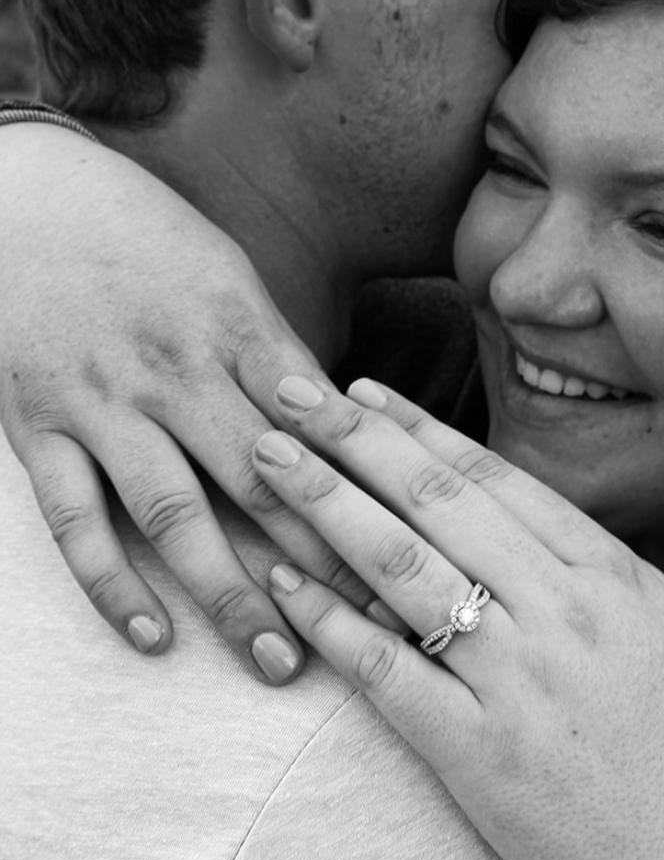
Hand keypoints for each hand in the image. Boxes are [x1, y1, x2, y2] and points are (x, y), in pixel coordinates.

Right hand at [0, 128, 372, 680]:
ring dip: (231, 595)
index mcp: (238, 327)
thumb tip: (349, 429)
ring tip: (281, 661)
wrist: (22, 198)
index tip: (426, 557)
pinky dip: (111, 584)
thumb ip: (283, 356)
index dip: (378, 497)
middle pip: (266, 481)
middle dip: (328, 563)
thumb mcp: (230, 275)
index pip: (324, 428)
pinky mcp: (38, 428)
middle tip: (384, 633)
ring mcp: (102, 401)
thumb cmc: (146, 240)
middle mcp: (175, 368)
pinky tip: (154, 638)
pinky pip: (75, 520)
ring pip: (175, 515)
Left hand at [255, 374, 663, 859]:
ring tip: (268, 462)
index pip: (495, 478)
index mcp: (611, 574)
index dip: (418, 428)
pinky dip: (329, 620)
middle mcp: (562, 611)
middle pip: (438, 500)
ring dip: (327, 504)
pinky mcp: (478, 752)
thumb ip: (606, 571)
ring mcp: (518, 680)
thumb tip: (539, 522)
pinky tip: (284, 583)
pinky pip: (386, 670)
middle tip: (288, 393)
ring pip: (403, 567)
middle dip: (355, 438)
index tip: (363, 393)